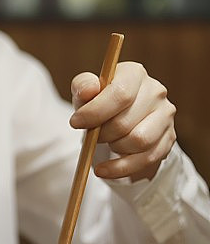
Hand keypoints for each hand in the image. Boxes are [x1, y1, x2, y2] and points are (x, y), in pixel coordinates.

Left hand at [69, 62, 175, 181]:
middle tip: (92, 134)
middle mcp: (156, 91)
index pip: (120, 94)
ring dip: (114, 147)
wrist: (120, 122)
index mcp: (134, 74)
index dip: (94, 112)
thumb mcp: (85, 94)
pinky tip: (103, 170)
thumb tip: (89, 90)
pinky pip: (145, 159)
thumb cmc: (99, 104)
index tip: (75, 122)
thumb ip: (82, 87)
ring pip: (138, 141)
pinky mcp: (168, 138)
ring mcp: (166, 115)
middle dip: (101, 133)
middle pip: (125, 121)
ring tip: (106, 142)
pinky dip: (120, 168)